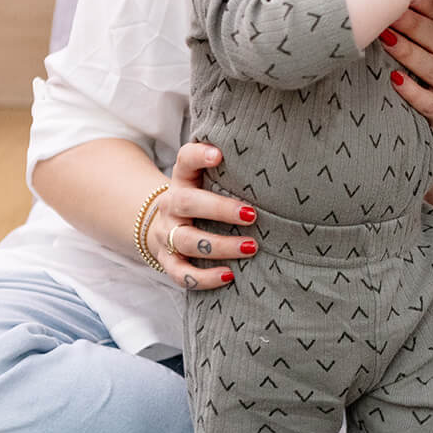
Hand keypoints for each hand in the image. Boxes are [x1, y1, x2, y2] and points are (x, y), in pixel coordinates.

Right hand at [149, 142, 257, 287]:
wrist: (160, 228)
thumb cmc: (199, 200)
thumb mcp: (205, 181)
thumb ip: (229, 172)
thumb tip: (272, 158)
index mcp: (182, 180)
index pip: (185, 160)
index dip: (199, 155)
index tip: (219, 155)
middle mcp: (171, 206)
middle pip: (187, 203)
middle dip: (220, 209)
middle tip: (252, 214)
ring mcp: (166, 235)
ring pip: (187, 241)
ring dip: (220, 246)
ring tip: (251, 247)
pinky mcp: (168, 262)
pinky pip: (182, 274)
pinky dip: (205, 278)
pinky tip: (230, 276)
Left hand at [380, 0, 432, 139]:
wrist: (429, 127)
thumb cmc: (413, 80)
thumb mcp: (413, 51)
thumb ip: (398, 26)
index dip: (422, 2)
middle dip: (412, 23)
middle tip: (389, 12)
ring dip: (409, 52)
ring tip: (386, 40)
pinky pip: (430, 102)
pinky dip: (413, 91)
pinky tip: (396, 81)